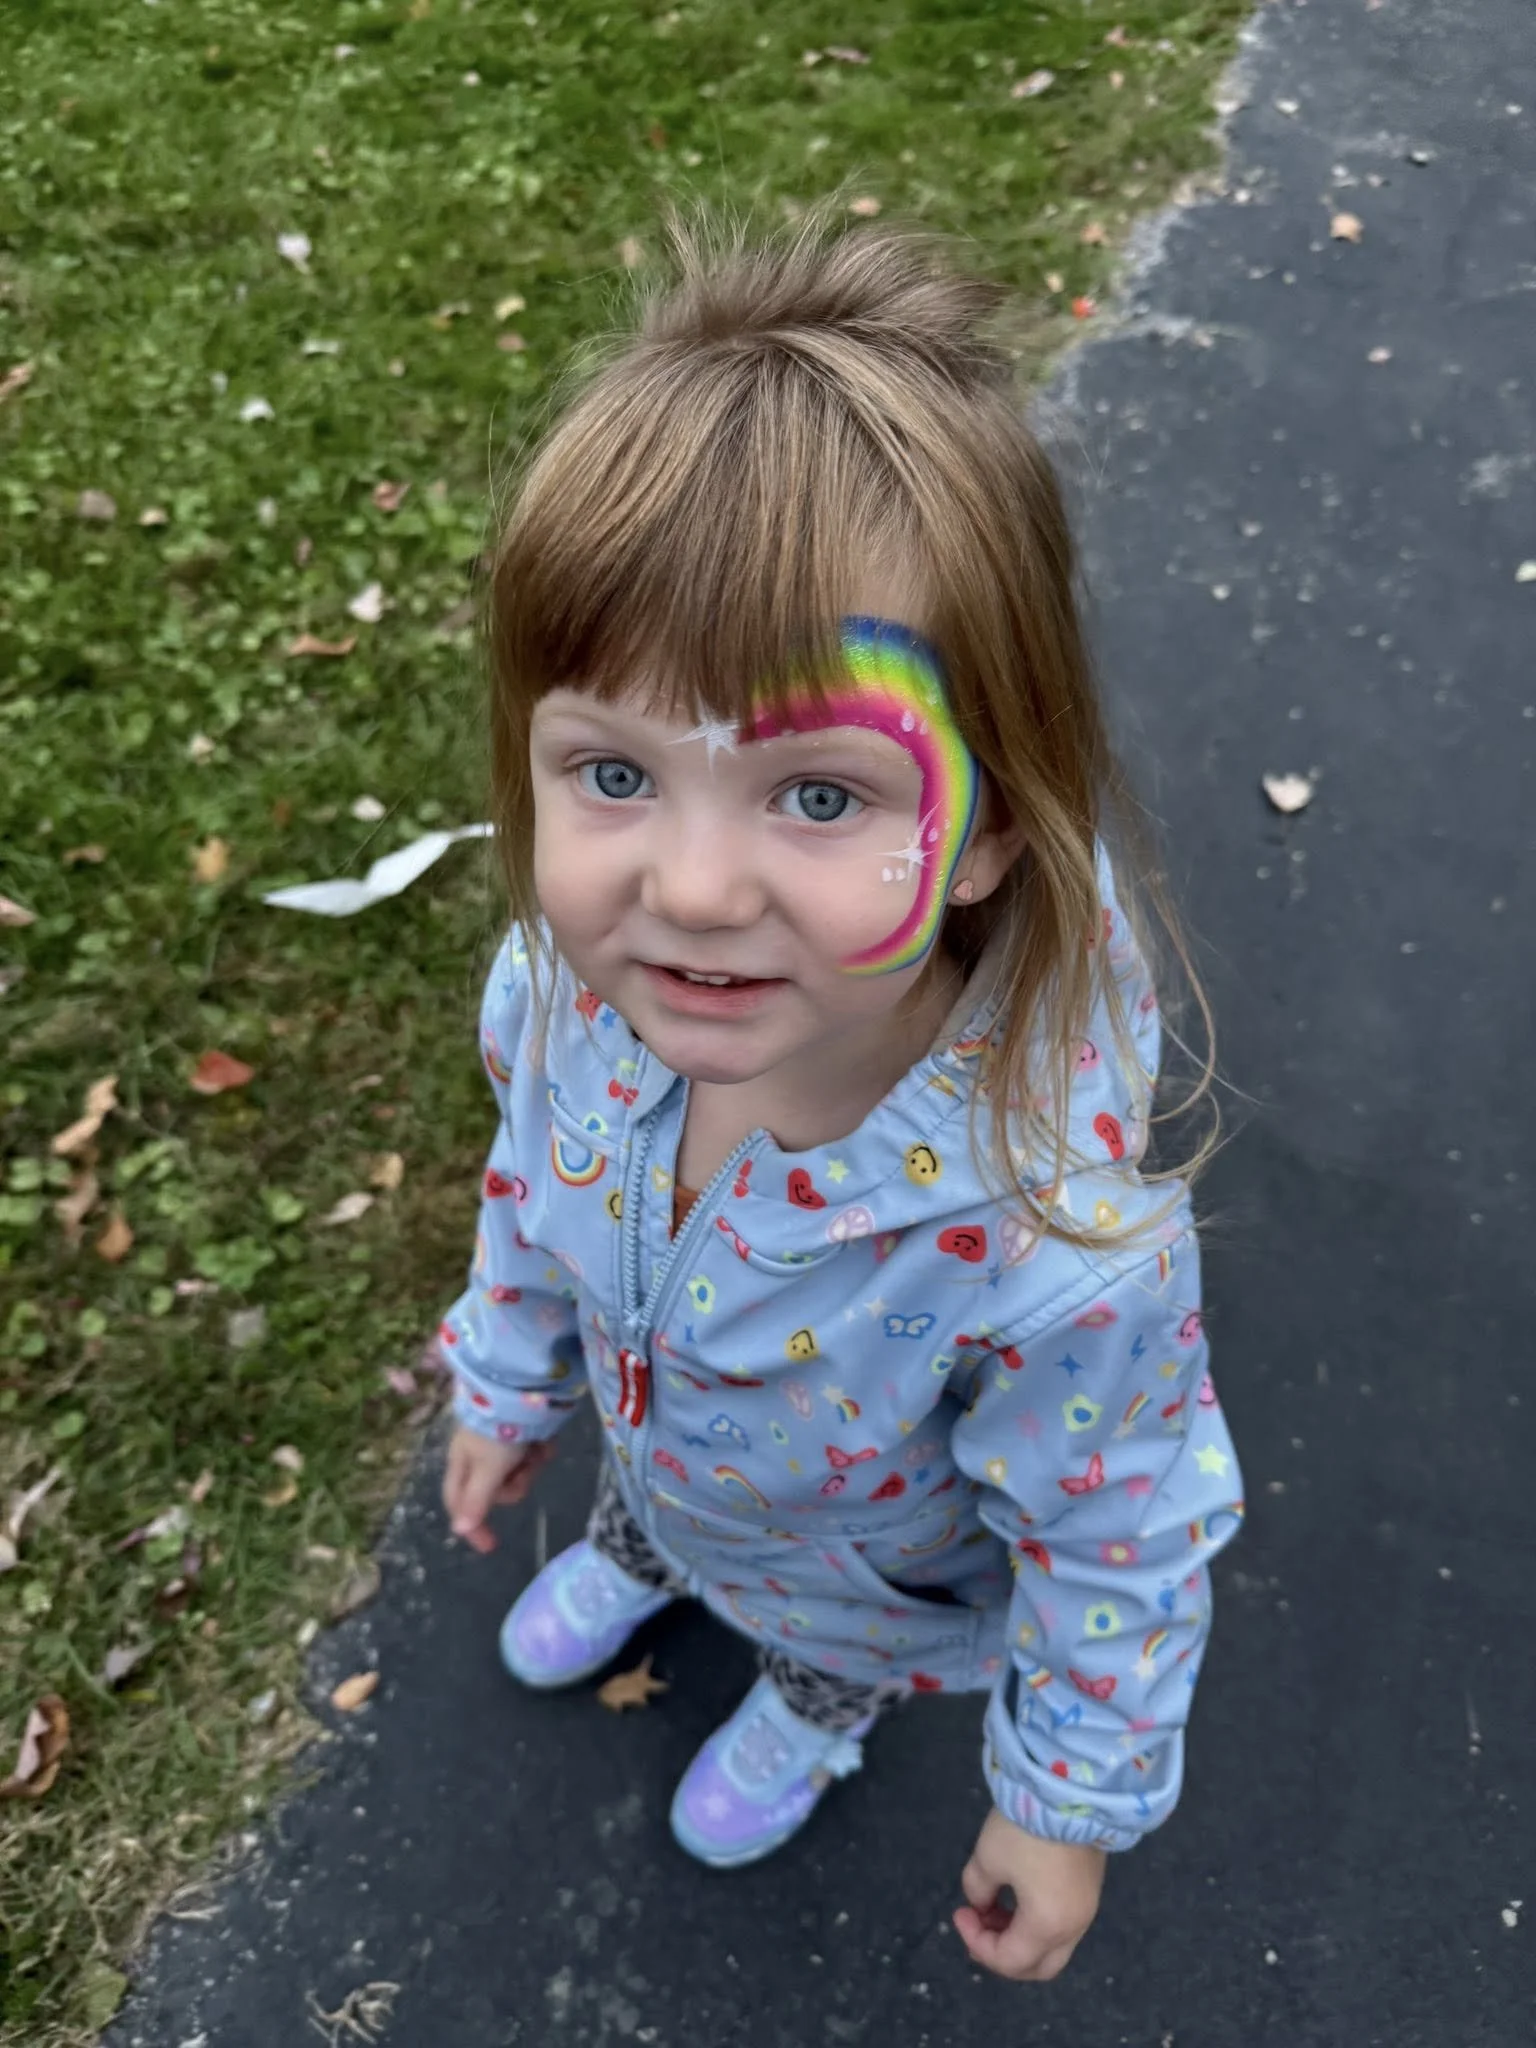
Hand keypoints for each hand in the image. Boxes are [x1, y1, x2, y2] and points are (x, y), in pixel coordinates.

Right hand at [442, 1426, 554, 1553]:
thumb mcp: (487, 1470)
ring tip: (537, 1450)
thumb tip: (458, 1530)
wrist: (520, 1388)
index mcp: (461, 1463)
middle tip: (524, 1470)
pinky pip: (532, 1454)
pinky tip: (544, 1441)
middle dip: (514, 1484)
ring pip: (517, 1473)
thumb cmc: (498, 1432)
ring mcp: (501, 1443)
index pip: (459, 1503)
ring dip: (530, 1466)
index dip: (472, 1525)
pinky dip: (540, 1450)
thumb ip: (475, 1501)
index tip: (491, 1546)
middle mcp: (478, 1454)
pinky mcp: (522, 1432)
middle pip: (496, 1490)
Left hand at [954, 1809, 1105, 1981]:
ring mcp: (1087, 1907)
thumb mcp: (988, 1858)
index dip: (977, 1943)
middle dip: (1003, 1954)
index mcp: (1048, 1927)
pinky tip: (1017, 1895)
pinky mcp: (1090, 1887)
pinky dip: (1037, 1922)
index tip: (959, 1912)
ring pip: (1053, 1946)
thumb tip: (982, 1903)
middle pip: (1038, 1966)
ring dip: (1019, 1937)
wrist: (1069, 1788)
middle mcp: (1074, 1926)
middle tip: (978, 1928)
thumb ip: (978, 1890)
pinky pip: (1063, 1923)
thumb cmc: (1025, 1829)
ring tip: (992, 1907)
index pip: (1009, 1960)